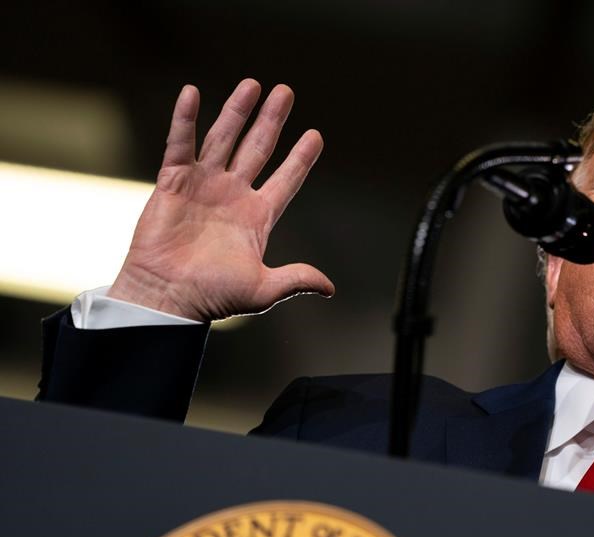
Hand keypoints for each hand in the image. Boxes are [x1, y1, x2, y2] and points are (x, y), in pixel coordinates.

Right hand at [108, 79, 333, 320]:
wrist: (168, 298)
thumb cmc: (213, 297)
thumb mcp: (263, 288)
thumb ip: (296, 280)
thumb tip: (329, 288)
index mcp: (257, 218)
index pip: (286, 179)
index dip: (301, 158)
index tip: (316, 135)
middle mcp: (233, 196)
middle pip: (258, 148)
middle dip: (272, 120)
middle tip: (286, 92)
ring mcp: (203, 186)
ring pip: (224, 139)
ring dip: (237, 111)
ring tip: (253, 84)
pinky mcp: (173, 183)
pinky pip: (180, 144)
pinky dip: (185, 119)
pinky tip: (193, 93)